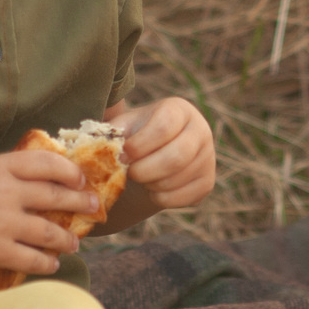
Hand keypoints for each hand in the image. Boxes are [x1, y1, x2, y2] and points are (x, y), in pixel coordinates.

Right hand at [0, 147, 98, 274]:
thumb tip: (26, 180)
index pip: (47, 163)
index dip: (70, 171)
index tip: (81, 179)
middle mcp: (5, 192)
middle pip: (56, 195)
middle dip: (81, 202)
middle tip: (94, 207)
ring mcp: (2, 222)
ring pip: (50, 231)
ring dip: (67, 238)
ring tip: (73, 243)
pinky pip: (33, 259)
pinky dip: (47, 263)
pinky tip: (51, 265)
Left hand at [109, 96, 215, 214]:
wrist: (152, 158)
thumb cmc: (134, 138)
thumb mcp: (123, 129)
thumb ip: (113, 133)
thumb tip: (100, 145)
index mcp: (179, 110)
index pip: (165, 126)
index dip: (140, 145)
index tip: (123, 155)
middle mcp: (200, 130)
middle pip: (176, 157)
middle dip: (145, 170)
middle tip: (129, 173)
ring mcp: (208, 158)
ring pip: (177, 179)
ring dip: (150, 184)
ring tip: (141, 178)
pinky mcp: (207, 182)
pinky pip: (181, 198)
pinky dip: (160, 198)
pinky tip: (153, 188)